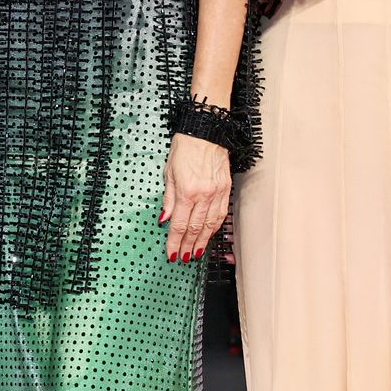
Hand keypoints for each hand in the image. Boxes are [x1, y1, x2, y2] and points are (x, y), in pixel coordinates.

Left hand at [162, 133, 230, 262]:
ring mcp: (217, 193)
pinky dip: (215, 228)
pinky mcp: (226, 189)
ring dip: (202, 241)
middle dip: (188, 246)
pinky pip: (221, 214)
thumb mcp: (168, 172)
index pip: (179, 224)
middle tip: (184, 258)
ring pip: (210, 225)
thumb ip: (168, 198)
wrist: (206, 132)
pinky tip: (209, 235)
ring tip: (196, 252)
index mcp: (187, 191)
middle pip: (195, 228)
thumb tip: (164, 218)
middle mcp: (204, 195)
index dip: (174, 242)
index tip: (172, 253)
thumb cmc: (184, 148)